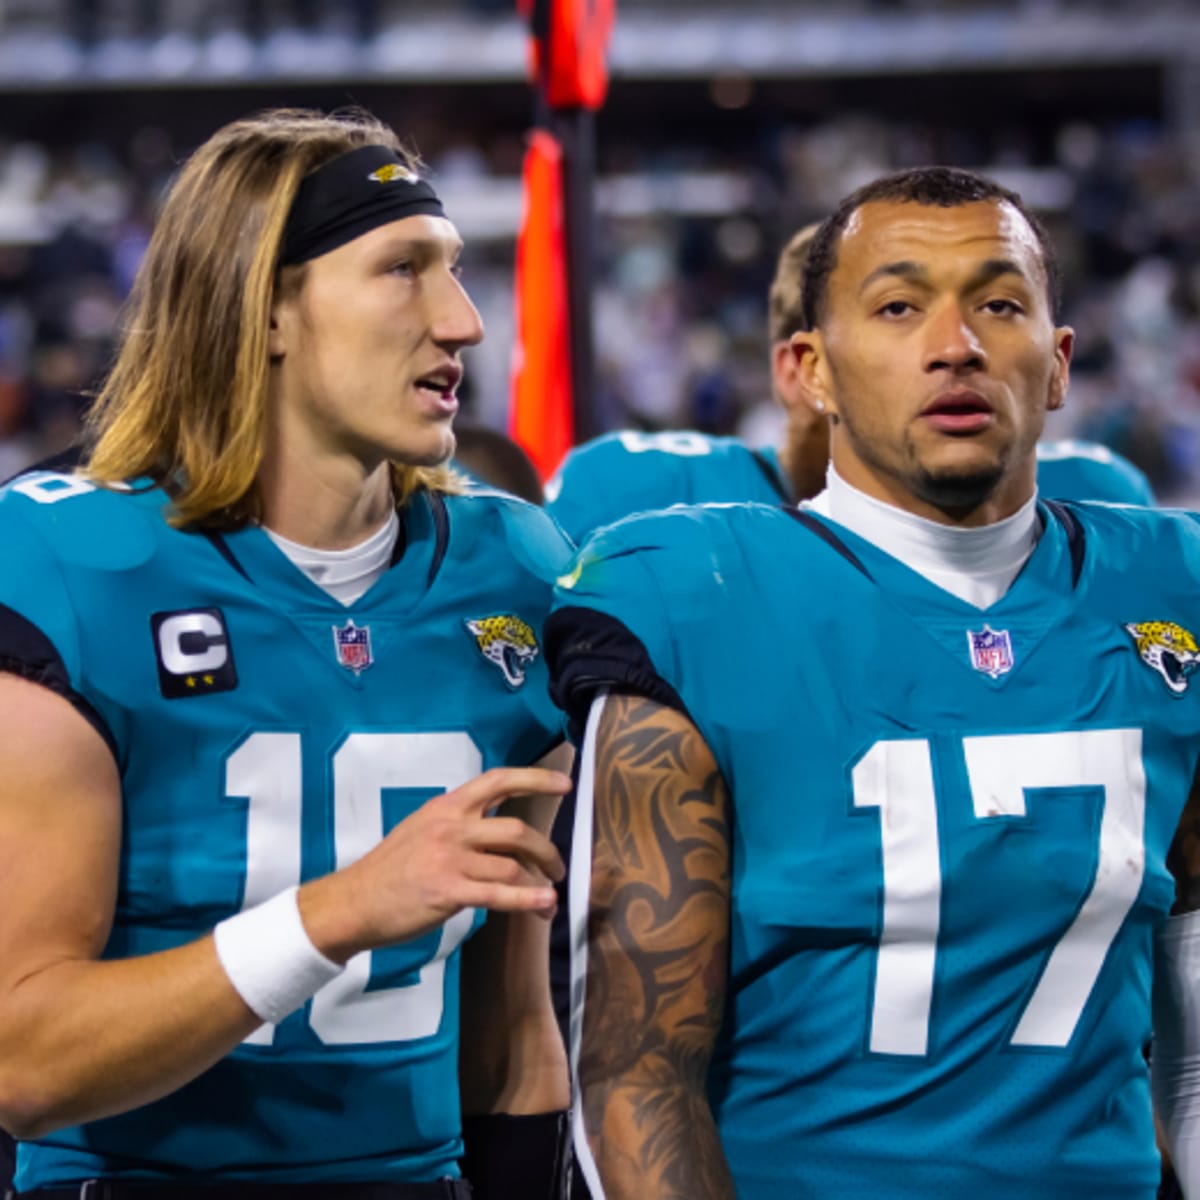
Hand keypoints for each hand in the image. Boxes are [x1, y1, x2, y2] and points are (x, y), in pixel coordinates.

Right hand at [298, 767, 570, 962]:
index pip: (498, 780)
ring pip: (512, 865)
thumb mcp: (423, 828)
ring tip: (550, 900)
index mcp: (447, 806)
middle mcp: (451, 826)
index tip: (565, 784)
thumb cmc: (391, 868)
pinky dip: (527, 900)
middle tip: (558, 868)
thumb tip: (501, 832)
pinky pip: (498, 895)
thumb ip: (461, 824)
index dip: (536, 779)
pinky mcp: (447, 891)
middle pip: (516, 830)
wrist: (354, 901)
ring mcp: (449, 858)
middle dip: (546, 851)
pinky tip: (543, 905)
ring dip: (540, 883)